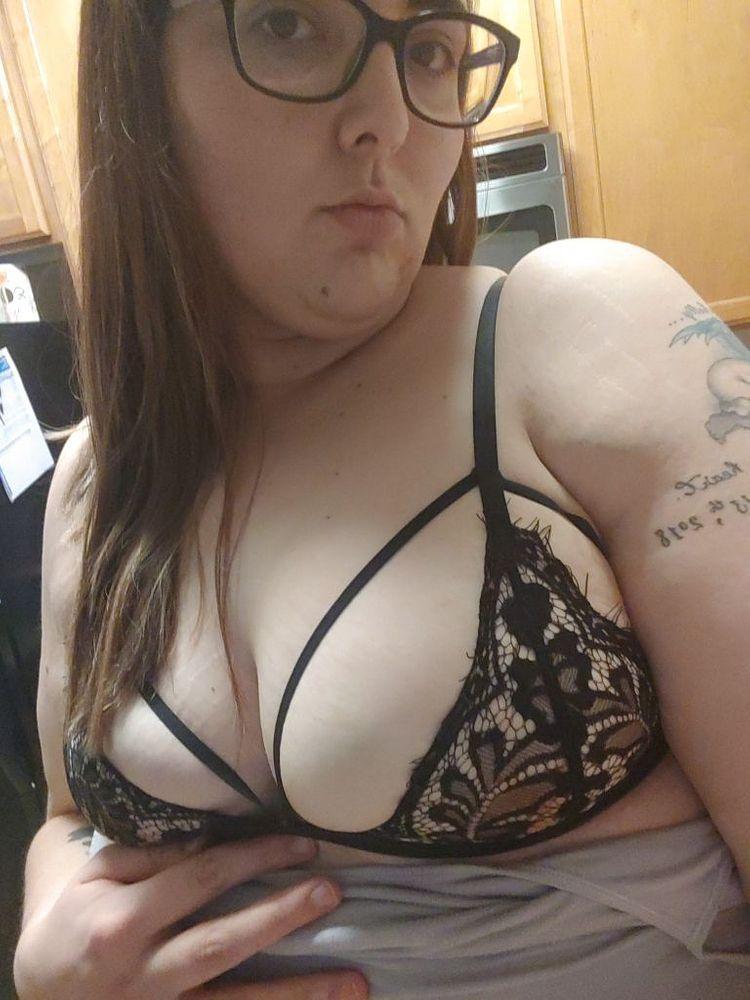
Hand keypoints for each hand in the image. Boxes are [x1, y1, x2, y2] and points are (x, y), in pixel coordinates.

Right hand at [14, 834, 368, 998]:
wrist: (42, 990)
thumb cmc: (80, 916)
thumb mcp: (99, 874)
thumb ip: (153, 855)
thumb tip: (213, 839)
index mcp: (123, 921)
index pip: (202, 880)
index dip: (256, 858)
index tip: (305, 845)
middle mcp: (143, 973)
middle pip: (223, 944)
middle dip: (281, 919)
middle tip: (331, 894)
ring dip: (299, 994)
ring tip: (354, 982)